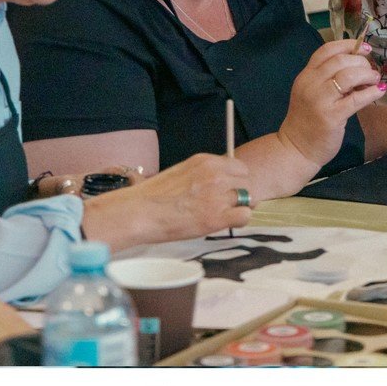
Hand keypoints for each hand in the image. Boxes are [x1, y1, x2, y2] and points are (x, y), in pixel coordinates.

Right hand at [84, 152, 254, 246]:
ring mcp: (217, 195)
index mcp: (205, 161)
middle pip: (247, 183)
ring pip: (248, 199)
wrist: (139, 213)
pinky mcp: (216, 217)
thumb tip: (219, 184)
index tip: (229, 191)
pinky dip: (239, 221)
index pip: (239, 167)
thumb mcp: (181, 172)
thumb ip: (203, 175)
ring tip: (223, 216)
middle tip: (228, 207)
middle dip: (240, 195)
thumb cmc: (153, 197)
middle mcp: (215, 174)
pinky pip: (245, 216)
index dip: (236, 181)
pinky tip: (225, 224)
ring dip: (238, 208)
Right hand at [279, 38, 384, 165]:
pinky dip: (371, 92)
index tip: (364, 48)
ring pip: (348, 76)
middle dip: (361, 61)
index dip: (348, 45)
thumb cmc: (307, 120)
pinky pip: (356, 99)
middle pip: (340, 60)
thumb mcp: (312, 93)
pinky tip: (378, 91)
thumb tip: (359, 69)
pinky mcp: (331, 116)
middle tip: (371, 69)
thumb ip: (329, 79)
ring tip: (375, 79)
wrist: (296, 148)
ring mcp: (320, 100)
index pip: (326, 50)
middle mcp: (310, 84)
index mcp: (306, 76)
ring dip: (367, 74)